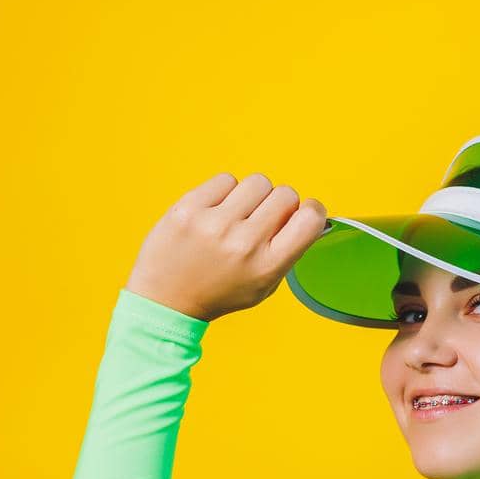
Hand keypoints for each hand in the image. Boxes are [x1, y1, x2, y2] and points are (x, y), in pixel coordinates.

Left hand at [125, 171, 327, 322]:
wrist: (166, 299)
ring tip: (235, 216)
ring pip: (257, 182)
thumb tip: (309, 214)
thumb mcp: (263, 285)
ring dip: (252, 196)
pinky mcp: (190, 207)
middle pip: (284, 194)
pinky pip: (226, 179)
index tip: (304, 212)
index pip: (309, 219)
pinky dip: (224, 192)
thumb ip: (288, 252)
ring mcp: (215, 223)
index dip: (313, 210)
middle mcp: (244, 243)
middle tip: (261, 220)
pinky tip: (215, 212)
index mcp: (267, 266)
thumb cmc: (219, 292)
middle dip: (279, 203)